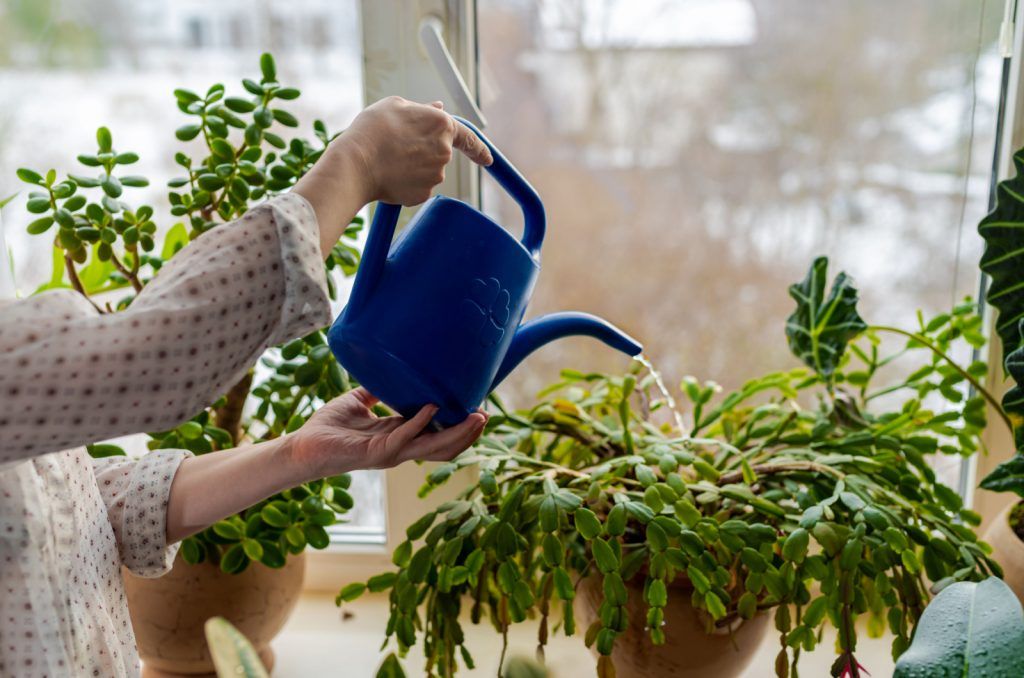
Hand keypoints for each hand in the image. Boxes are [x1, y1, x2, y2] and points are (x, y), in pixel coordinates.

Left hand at [286, 387, 486, 479]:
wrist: (302, 446)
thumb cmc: (329, 427)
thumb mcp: (358, 401)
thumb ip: (376, 389)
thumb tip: (389, 366)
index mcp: (400, 436)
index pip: (438, 435)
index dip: (460, 426)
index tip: (479, 410)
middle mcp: (400, 448)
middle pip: (444, 447)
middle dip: (468, 434)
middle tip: (486, 416)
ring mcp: (390, 453)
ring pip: (433, 448)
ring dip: (456, 433)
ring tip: (475, 417)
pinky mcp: (375, 453)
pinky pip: (403, 438)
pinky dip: (419, 422)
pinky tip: (431, 407)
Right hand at [334, 96, 492, 205]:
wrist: (356, 163)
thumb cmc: (373, 129)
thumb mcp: (396, 106)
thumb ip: (423, 110)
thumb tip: (437, 108)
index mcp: (442, 125)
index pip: (468, 138)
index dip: (479, 149)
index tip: (488, 159)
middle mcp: (444, 152)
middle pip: (438, 153)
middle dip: (422, 152)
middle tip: (395, 147)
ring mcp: (435, 175)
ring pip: (426, 171)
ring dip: (411, 167)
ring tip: (387, 159)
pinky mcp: (423, 194)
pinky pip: (417, 188)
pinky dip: (405, 183)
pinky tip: (388, 175)